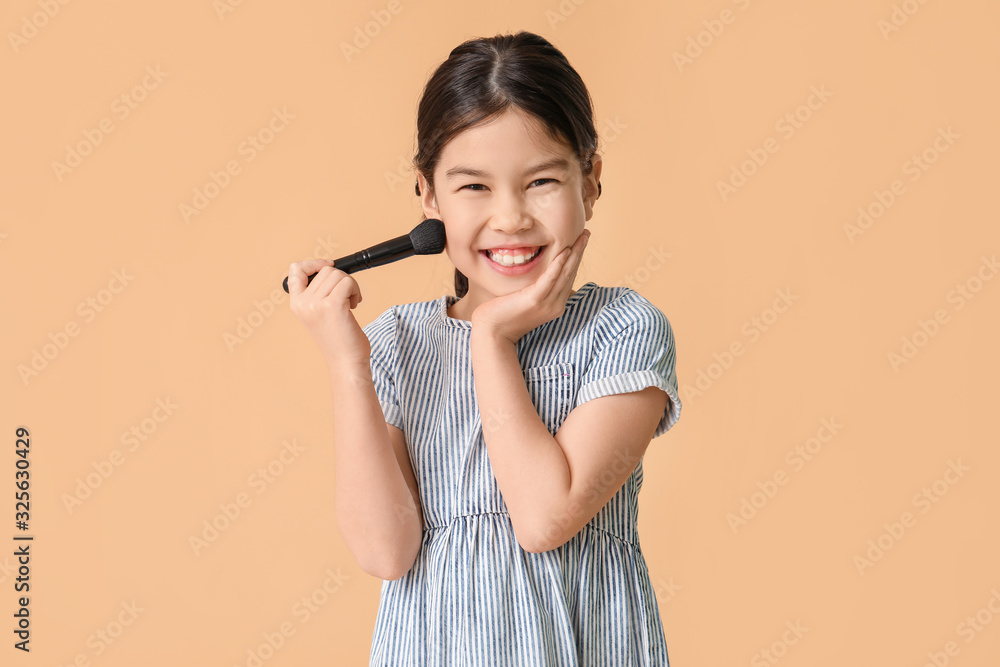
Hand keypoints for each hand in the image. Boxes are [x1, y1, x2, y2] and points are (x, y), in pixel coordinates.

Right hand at [287, 259, 370, 367]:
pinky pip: (348, 282)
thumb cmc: (338, 339)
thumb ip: (318, 294)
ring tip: (350, 304)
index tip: (328, 266)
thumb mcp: (319, 314)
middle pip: (326, 270)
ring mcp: (316, 304)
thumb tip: (329, 268)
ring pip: (338, 274)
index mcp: (296, 304)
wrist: (346, 362)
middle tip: (346, 299)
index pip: (295, 270)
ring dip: (351, 286)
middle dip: (342, 280)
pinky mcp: (333, 305)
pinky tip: (354, 306)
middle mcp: (303, 303)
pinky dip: (356, 290)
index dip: (313, 263)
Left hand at [471, 229, 591, 343]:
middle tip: (586, 233)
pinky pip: (549, 280)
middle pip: (570, 274)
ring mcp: (546, 304)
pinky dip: (557, 265)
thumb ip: (537, 290)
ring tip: (581, 237)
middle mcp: (555, 306)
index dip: (576, 258)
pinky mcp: (534, 301)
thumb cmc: (505, 315)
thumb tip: (541, 276)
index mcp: (555, 306)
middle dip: (579, 252)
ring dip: (574, 254)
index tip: (581, 241)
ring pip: (564, 274)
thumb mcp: (526, 301)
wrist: (492, 333)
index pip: (569, 277)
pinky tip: (564, 252)